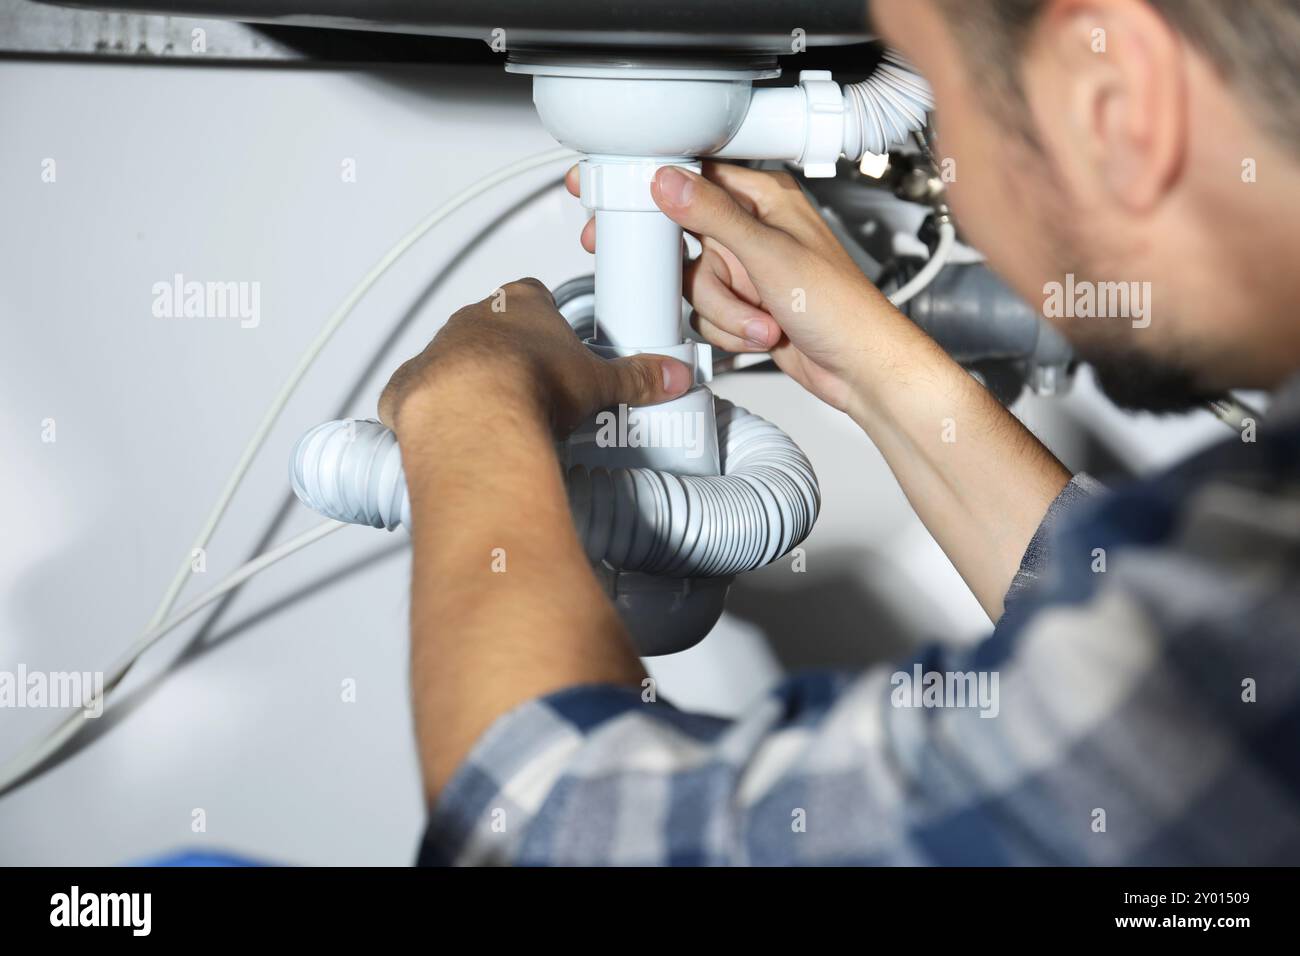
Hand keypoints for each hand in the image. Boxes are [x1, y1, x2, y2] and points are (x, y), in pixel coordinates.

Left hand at [378, 278, 691, 437]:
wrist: (474, 416)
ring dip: (468, 382)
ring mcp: (437, 351)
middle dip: (508, 354)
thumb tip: (672, 376)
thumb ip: (637, 377)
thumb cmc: (532, 385)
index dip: (546, 320)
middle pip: (491, 327)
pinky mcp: (408, 388)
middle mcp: (473, 319)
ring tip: (496, 419)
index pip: (534, 296)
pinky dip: (429, 413)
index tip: (557, 343)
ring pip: (451, 359)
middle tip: (533, 388)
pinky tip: (451, 434)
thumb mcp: (600, 382)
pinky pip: (416, 395)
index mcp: (520, 304)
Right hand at [566, 162, 902, 412]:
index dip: (653, 188)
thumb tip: (667, 181)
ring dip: (724, 313)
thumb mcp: (769, 255)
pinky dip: (730, 331)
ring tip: (764, 319)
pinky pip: (706, 314)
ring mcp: (747, 271)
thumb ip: (712, 216)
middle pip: (684, 241)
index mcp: (764, 199)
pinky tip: (762, 334)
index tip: (613, 195)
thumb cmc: (840, 308)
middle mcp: (753, 230)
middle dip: (701, 279)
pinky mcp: (744, 306)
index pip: (693, 177)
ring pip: (693, 285)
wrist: (860, 370)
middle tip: (681, 283)